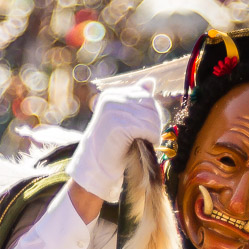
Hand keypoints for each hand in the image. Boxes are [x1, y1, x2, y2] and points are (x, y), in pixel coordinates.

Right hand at [65, 79, 163, 203]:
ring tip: (147, 142)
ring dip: (154, 132)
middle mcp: (111, 98)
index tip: (145, 129)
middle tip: (149, 138)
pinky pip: (146, 127)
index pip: (145, 95)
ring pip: (150, 116)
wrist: (94, 167)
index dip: (152, 114)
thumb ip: (136, 100)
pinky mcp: (118, 124)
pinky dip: (151, 137)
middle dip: (154, 123)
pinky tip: (145, 144)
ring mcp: (113, 110)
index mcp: (111, 95)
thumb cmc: (110, 146)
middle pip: (149, 104)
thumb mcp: (122, 119)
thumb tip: (151, 81)